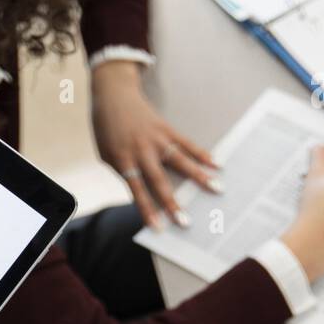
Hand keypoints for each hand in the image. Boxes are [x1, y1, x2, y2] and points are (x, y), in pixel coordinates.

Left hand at [91, 61, 220, 229]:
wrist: (112, 94)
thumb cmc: (106, 129)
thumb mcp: (106, 154)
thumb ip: (123, 172)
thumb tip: (142, 193)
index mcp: (122, 160)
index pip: (136, 191)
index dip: (147, 211)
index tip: (158, 229)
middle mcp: (141, 151)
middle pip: (159, 181)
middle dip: (172, 203)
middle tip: (186, 222)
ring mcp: (155, 139)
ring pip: (179, 160)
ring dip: (198, 176)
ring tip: (217, 189)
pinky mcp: (166, 129)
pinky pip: (186, 143)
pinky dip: (201, 153)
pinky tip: (216, 164)